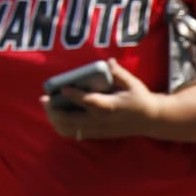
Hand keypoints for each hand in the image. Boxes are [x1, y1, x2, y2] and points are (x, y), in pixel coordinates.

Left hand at [42, 62, 166, 139]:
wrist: (150, 120)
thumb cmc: (140, 98)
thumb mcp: (133, 84)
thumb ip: (119, 73)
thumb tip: (108, 62)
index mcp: (112, 106)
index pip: (92, 102)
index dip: (76, 95)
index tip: (63, 88)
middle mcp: (103, 120)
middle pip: (74, 120)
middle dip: (56, 111)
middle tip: (45, 99)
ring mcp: (99, 129)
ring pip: (72, 129)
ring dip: (56, 120)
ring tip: (48, 107)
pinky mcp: (98, 134)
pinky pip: (75, 134)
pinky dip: (62, 127)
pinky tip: (55, 118)